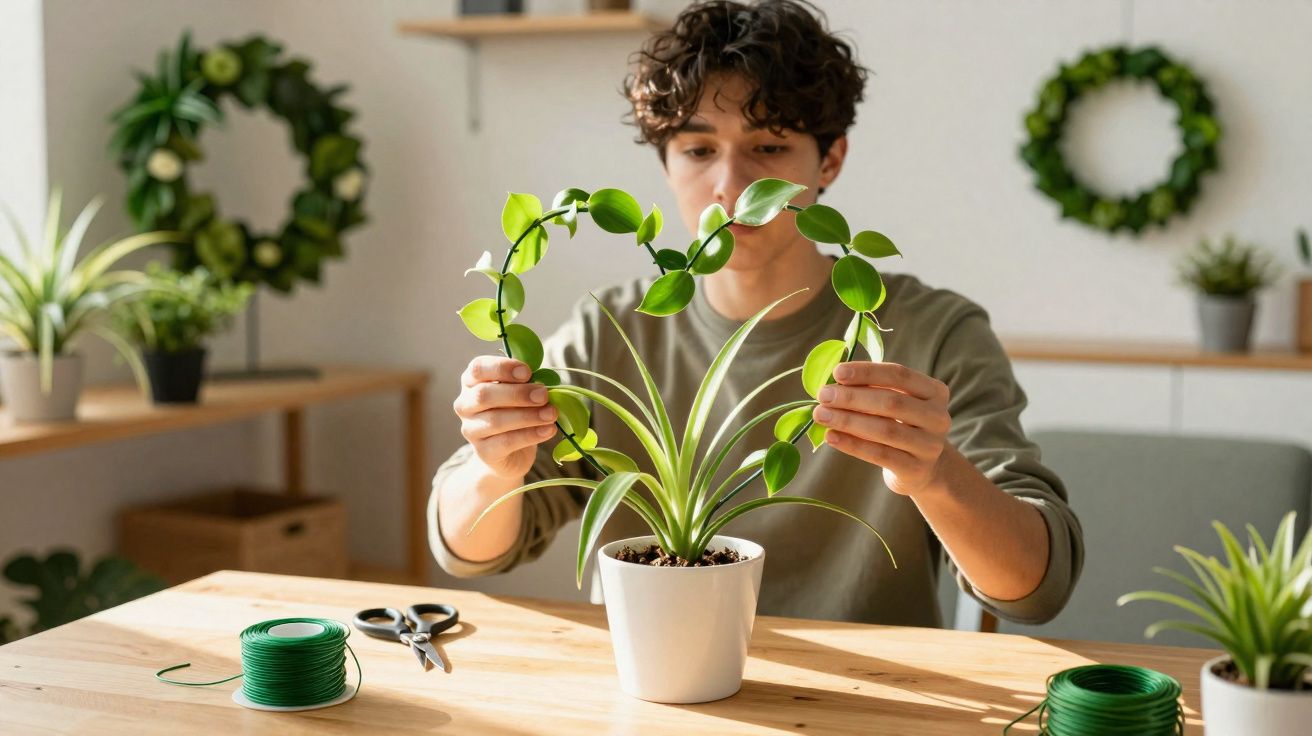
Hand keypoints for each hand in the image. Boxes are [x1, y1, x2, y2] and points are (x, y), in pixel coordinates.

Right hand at [453, 356, 557, 479]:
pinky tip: (548, 429)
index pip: (477, 368)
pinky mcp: (483, 452)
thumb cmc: (515, 412)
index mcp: (472, 382)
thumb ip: (525, 383)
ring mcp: (471, 429)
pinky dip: (530, 435)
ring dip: (528, 416)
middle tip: (543, 395)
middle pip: (484, 395)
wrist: (511, 453)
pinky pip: (506, 442)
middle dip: (517, 394)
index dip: (502, 368)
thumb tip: (542, 381)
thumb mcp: (519, 392)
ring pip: (495, 420)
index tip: (527, 372)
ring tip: (551, 414)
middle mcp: (465, 404)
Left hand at [811, 361, 952, 496]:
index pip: (900, 375)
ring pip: (885, 430)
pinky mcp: (916, 469)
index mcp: (934, 391)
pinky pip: (880, 455)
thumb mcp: (895, 403)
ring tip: (821, 415)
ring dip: (848, 420)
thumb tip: (833, 384)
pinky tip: (831, 437)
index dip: (867, 372)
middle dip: (853, 397)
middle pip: (892, 402)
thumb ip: (871, 390)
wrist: (922, 469)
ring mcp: (930, 446)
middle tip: (823, 395)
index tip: (837, 372)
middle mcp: (938, 417)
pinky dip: (852, 445)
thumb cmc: (901, 426)